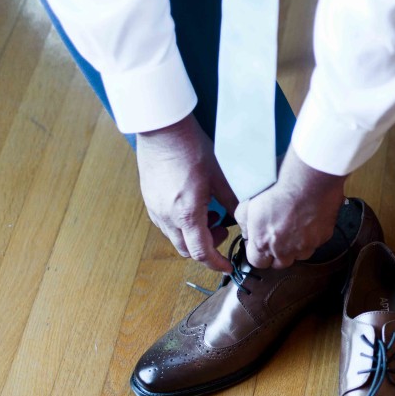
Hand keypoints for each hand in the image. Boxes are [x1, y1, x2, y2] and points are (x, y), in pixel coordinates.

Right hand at [136, 113, 237, 271]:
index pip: (201, 252)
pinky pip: (166, 224)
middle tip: (222, 229)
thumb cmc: (191, 147)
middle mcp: (166, 216)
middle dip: (207, 248)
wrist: (162, 129)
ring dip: (194, 235)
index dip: (216, 264)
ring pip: (175, 238)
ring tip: (209, 214)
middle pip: (186, 250)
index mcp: (186, 213)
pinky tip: (193, 206)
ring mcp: (154, 209)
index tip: (227, 266)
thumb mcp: (220, 176)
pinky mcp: (149, 201)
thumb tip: (245, 219)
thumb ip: (233, 201)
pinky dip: (181, 225)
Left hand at [234, 150, 346, 268]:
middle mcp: (285, 250)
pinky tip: (308, 219)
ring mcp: (306, 246)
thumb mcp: (247, 204)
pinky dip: (311, 235)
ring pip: (299, 255)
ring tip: (294, 225)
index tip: (260, 242)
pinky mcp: (322, 238)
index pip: (257, 263)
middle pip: (279, 263)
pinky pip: (315, 243)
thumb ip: (244, 224)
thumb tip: (247, 232)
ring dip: (295, 246)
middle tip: (278, 234)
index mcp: (263, 243)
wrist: (309, 180)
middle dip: (276, 252)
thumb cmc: (279, 188)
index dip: (257, 253)